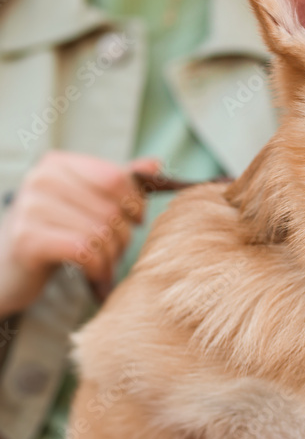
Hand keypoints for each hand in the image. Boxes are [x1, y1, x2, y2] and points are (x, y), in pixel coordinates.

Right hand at [0, 151, 161, 317]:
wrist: (8, 270)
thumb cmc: (54, 234)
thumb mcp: (85, 204)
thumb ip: (117, 184)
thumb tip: (156, 164)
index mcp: (57, 164)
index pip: (116, 178)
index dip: (135, 204)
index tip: (135, 221)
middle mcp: (41, 179)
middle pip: (111, 208)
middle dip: (122, 238)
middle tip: (115, 253)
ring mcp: (30, 207)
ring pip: (100, 232)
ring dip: (110, 257)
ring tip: (102, 266)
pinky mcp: (28, 239)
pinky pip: (84, 250)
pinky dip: (97, 268)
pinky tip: (92, 275)